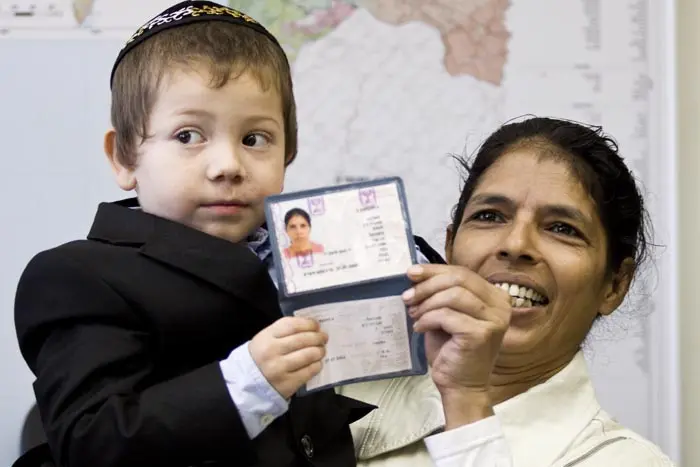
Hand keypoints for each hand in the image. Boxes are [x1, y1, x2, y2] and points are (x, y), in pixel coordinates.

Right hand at [249, 317, 326, 398]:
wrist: (248, 383)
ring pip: (308, 355)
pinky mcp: (287, 383)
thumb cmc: (261, 355)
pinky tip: (317, 363)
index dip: (308, 324)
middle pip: (303, 339)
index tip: (316, 325)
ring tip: (321, 350)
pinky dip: (317, 365)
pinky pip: (309, 371)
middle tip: (323, 338)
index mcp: (267, 337)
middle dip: (318, 337)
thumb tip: (312, 327)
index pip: (293, 325)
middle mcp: (272, 351)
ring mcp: (280, 368)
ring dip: (319, 351)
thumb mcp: (266, 338)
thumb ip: (285, 330)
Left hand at [402, 264, 510, 426]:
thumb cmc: (452, 350)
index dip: (434, 270)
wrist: (461, 387)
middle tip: (408, 296)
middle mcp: (501, 306)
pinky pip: (446, 315)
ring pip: (452, 295)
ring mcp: (494, 320)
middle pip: (459, 279)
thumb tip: (417, 273)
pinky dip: (428, 319)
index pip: (463, 272)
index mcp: (496, 297)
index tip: (411, 273)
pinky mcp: (480, 334)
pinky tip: (420, 328)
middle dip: (428, 285)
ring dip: (427, 303)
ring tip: (414, 314)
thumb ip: (441, 292)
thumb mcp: (447, 313)